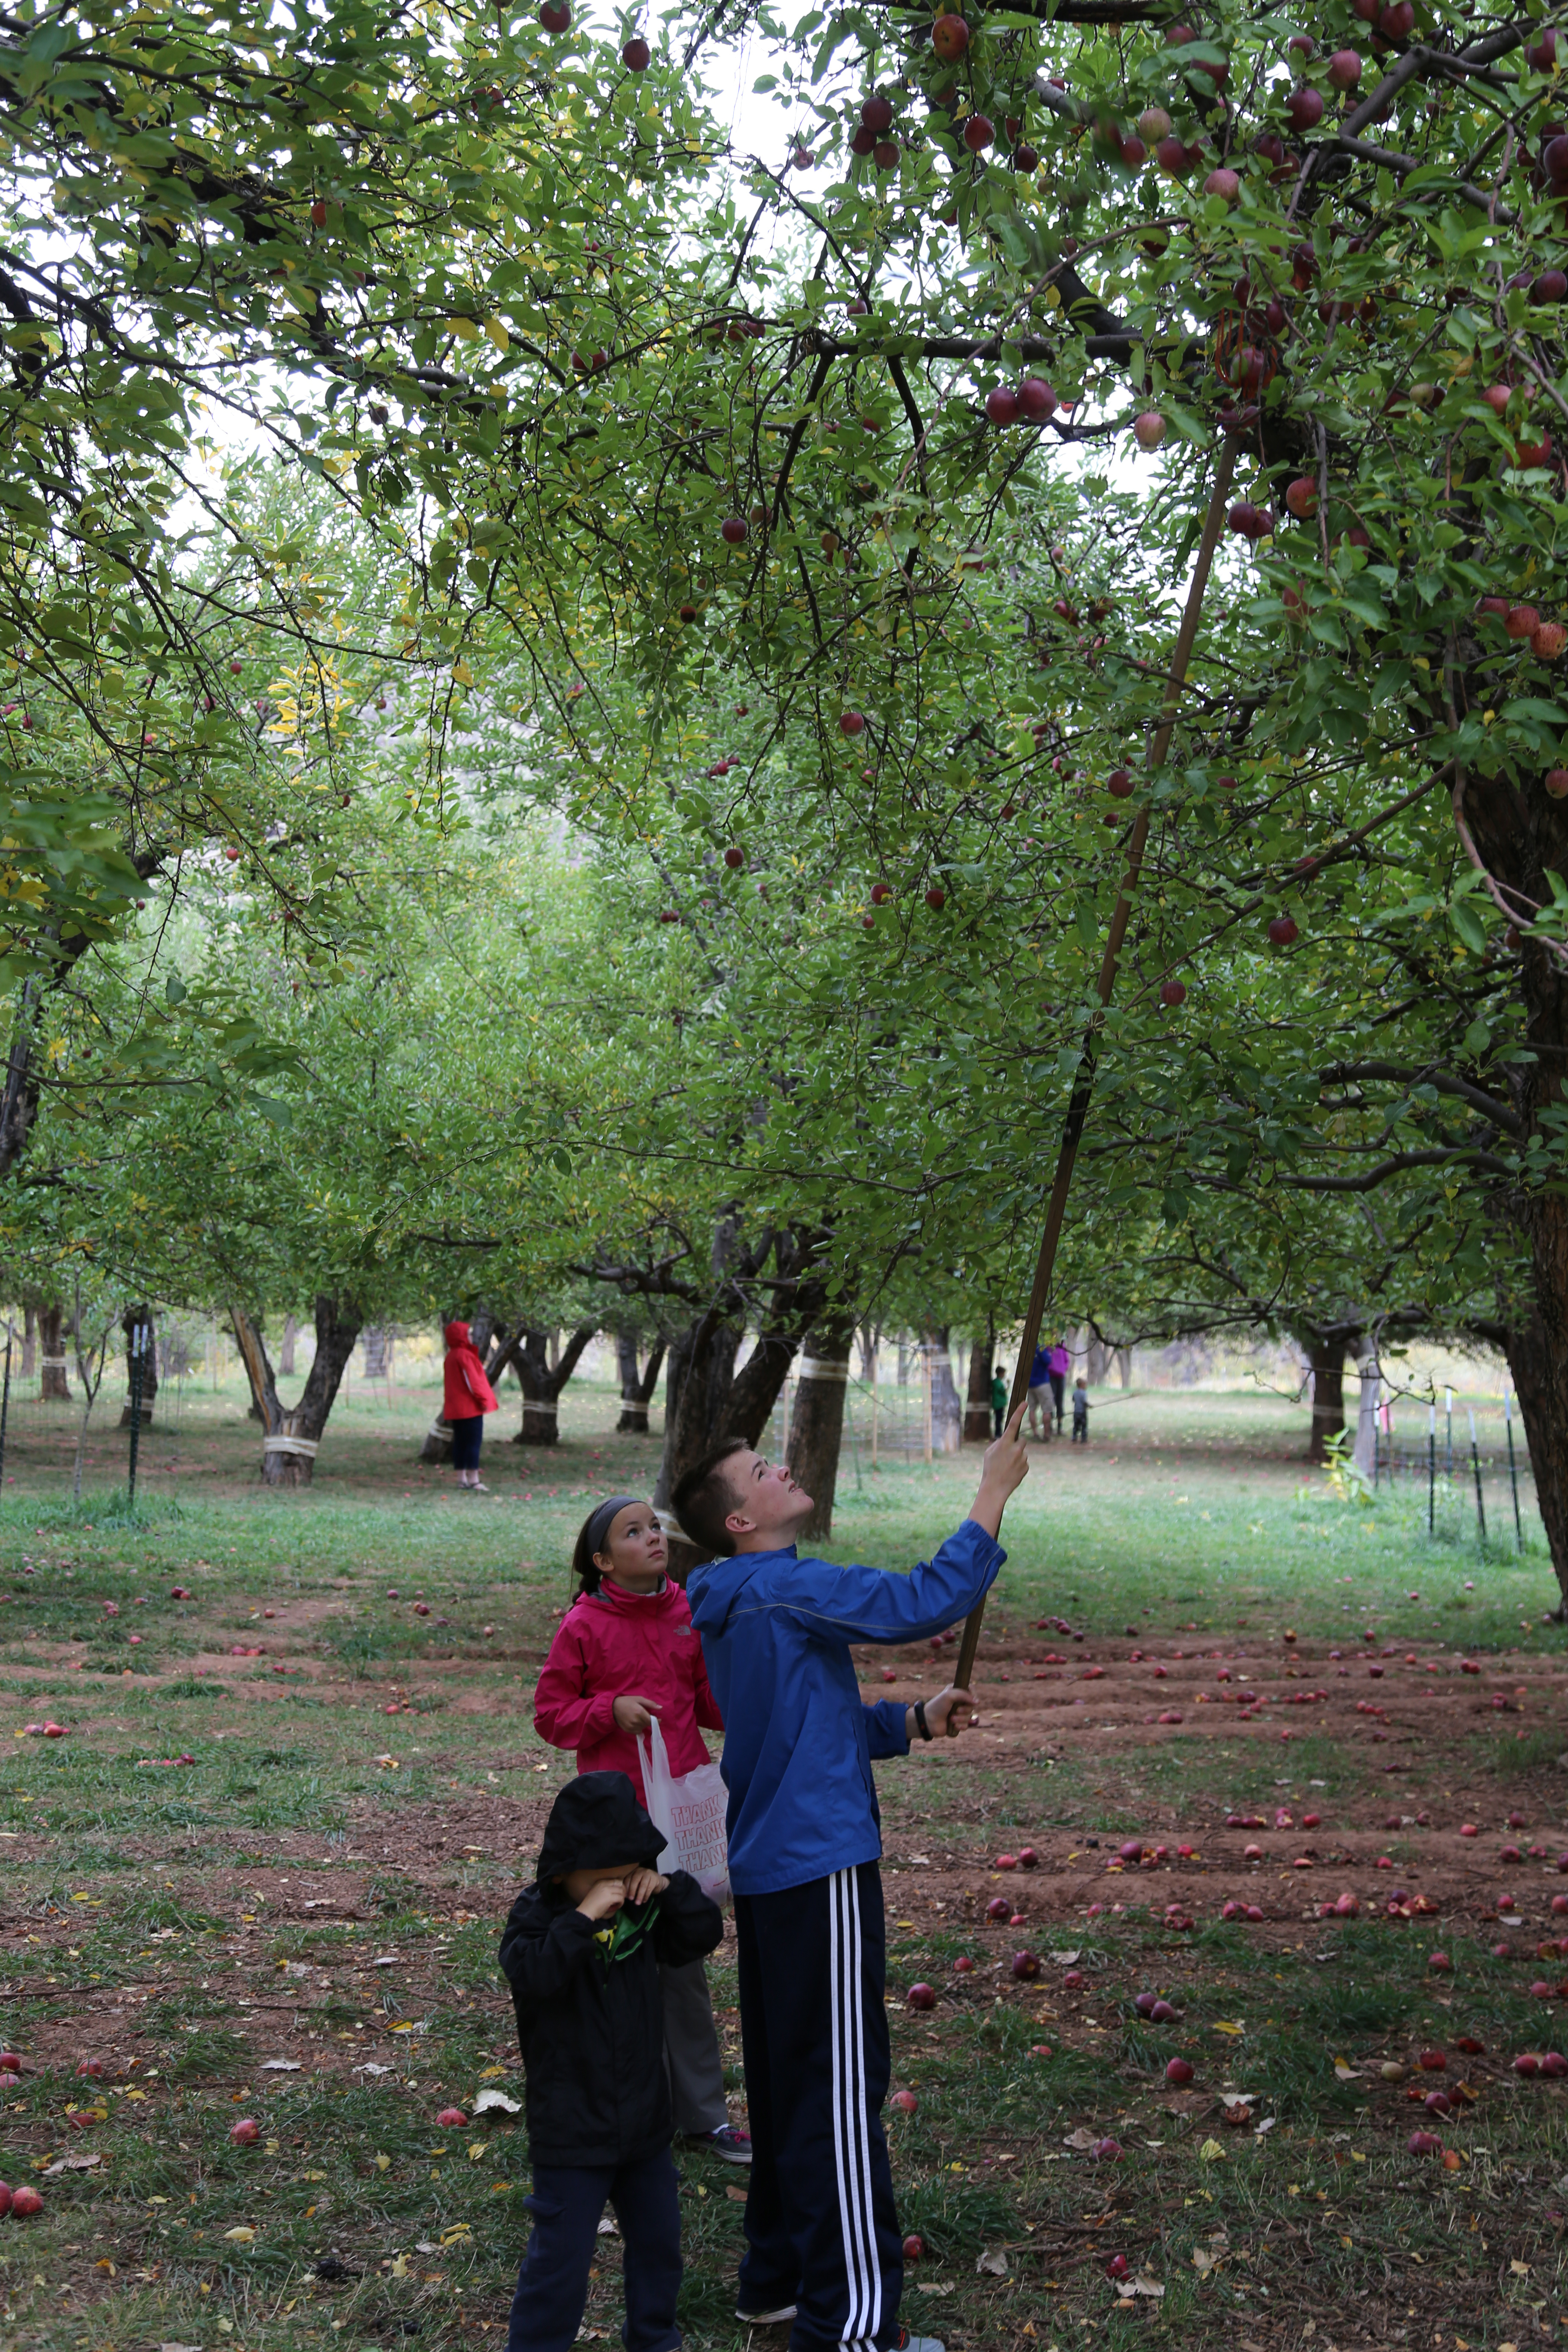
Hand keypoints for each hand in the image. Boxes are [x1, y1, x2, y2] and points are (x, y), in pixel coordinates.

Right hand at [576, 1876, 626, 1921]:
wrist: (586, 1911)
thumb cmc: (591, 1904)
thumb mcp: (598, 1892)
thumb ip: (606, 1889)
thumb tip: (619, 1890)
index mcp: (601, 1882)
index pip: (616, 1881)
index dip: (620, 1887)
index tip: (619, 1893)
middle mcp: (604, 1884)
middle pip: (620, 1885)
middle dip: (623, 1892)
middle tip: (621, 1898)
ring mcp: (607, 1890)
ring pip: (621, 1892)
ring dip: (622, 1898)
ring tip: (618, 1903)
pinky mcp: (609, 1898)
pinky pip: (620, 1898)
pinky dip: (621, 1903)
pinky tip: (617, 1906)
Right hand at [612, 1695, 662, 1735]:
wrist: (613, 1708)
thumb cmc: (627, 1701)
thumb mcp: (639, 1699)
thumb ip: (650, 1703)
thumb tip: (661, 1708)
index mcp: (640, 1712)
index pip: (652, 1720)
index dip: (657, 1720)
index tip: (658, 1719)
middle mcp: (636, 1721)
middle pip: (648, 1724)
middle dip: (649, 1720)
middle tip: (645, 1715)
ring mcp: (631, 1727)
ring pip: (643, 1728)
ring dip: (644, 1724)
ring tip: (639, 1718)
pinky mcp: (628, 1730)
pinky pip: (637, 1731)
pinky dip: (638, 1728)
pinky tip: (635, 1722)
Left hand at [621, 1866, 667, 1905]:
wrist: (658, 1881)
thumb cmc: (645, 1884)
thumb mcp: (637, 1884)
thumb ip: (631, 1888)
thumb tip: (625, 1896)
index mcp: (634, 1872)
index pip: (628, 1878)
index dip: (626, 1887)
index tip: (625, 1896)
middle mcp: (640, 1871)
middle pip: (635, 1880)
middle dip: (632, 1890)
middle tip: (631, 1899)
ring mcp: (648, 1874)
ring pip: (643, 1885)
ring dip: (639, 1895)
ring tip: (637, 1902)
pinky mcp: (655, 1878)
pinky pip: (649, 1888)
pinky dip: (646, 1895)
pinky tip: (644, 1900)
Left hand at [919, 1684, 974, 1739]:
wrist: (928, 1721)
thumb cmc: (937, 1706)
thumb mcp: (949, 1695)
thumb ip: (964, 1695)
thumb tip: (977, 1702)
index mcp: (956, 1691)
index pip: (971, 1690)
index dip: (973, 1695)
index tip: (971, 1700)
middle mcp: (959, 1701)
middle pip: (972, 1705)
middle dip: (964, 1710)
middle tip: (956, 1710)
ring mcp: (959, 1713)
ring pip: (969, 1716)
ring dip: (960, 1719)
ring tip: (951, 1719)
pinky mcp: (958, 1723)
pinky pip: (966, 1725)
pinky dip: (961, 1726)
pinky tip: (954, 1726)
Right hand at [969, 1400, 1029, 1536]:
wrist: (995, 1488)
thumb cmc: (989, 1469)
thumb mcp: (989, 1452)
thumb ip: (999, 1443)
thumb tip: (1008, 1440)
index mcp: (1005, 1443)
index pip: (1013, 1424)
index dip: (1019, 1412)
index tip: (1025, 1402)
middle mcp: (1016, 1449)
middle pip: (1022, 1440)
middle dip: (1017, 1444)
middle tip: (1007, 1454)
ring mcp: (1023, 1458)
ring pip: (1022, 1452)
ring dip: (1017, 1456)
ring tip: (1007, 1467)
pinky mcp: (1026, 1467)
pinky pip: (1024, 1462)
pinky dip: (1019, 1465)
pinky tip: (1011, 1472)